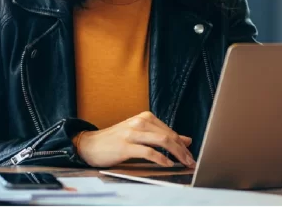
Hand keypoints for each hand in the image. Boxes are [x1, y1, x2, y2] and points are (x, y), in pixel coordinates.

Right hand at [75, 111, 195, 167]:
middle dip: (183, 150)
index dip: (183, 144)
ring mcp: (132, 133)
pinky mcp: (125, 146)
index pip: (170, 131)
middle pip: (169, 136)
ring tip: (183, 163)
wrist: (90, 144)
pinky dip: (161, 159)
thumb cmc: (115, 140)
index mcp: (145, 118)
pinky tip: (167, 164)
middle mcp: (140, 122)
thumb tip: (186, 140)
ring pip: (162, 141)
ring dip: (177, 153)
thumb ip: (161, 136)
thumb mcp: (140, 134)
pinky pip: (148, 152)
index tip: (190, 155)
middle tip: (191, 161)